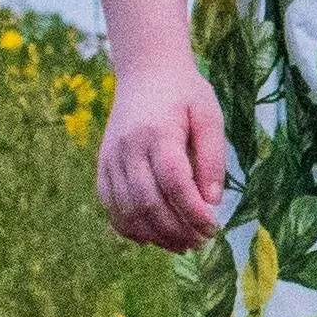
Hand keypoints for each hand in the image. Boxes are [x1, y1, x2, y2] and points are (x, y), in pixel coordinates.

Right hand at [96, 62, 227, 250]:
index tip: (213, 228)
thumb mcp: (209, 116)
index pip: (174, 182)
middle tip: (200, 242)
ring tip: (182, 245)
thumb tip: (211, 202)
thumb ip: (212, 158)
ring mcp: (110, 158)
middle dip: (177, 230)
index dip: (193, 211)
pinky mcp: (102, 165)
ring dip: (156, 235)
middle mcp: (128, 147)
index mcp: (157, 132)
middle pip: (148, 202)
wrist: (146, 71)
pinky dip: (130, 228)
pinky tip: (153, 237)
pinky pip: (111, 206)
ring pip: (127, 210)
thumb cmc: (184, 93)